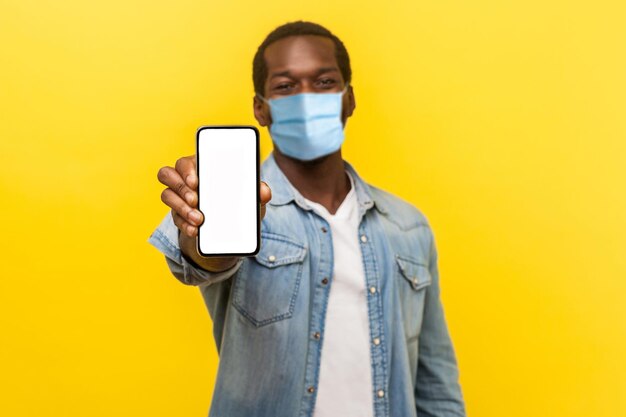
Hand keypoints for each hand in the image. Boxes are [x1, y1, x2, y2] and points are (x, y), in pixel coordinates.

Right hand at [157, 155, 271, 238]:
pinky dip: (184, 225)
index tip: (196, 181)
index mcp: (201, 166)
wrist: (232, 226)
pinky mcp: (178, 214)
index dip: (187, 169)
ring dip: (181, 208)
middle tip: (196, 201)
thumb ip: (258, 191)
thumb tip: (264, 192)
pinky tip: (195, 230)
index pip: (186, 161)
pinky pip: (174, 218)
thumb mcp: (251, 197)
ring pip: (166, 195)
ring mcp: (179, 197)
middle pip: (168, 174)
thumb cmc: (239, 200)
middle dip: (181, 188)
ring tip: (199, 219)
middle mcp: (185, 179)